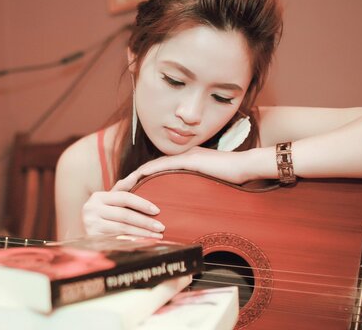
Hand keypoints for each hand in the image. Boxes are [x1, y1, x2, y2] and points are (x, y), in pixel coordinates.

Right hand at [81, 189, 164, 238]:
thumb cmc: (101, 214)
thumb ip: (123, 188)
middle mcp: (91, 210)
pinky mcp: (94, 240)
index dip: (142, 203)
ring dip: (143, 233)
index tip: (157, 210)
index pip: (124, 197)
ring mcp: (91, 226)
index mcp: (97, 197)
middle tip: (161, 226)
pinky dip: (134, 241)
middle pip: (124, 215)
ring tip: (157, 235)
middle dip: (145, 222)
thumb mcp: (109, 200)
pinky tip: (145, 242)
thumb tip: (137, 174)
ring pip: (123, 229)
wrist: (82, 233)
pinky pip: (119, 240)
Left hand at [114, 146, 249, 191]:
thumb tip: (189, 204)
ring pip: (151, 167)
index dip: (139, 181)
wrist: (246, 166)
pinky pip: (162, 166)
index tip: (126, 192)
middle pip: (148, 169)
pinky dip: (147, 173)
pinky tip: (136, 180)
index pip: (155, 171)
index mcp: (184, 162)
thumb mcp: (209, 184)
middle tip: (114, 191)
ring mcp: (184, 157)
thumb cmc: (232, 178)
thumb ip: (197, 188)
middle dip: (130, 180)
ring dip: (134, 177)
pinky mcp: (188, 160)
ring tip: (119, 188)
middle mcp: (180, 157)